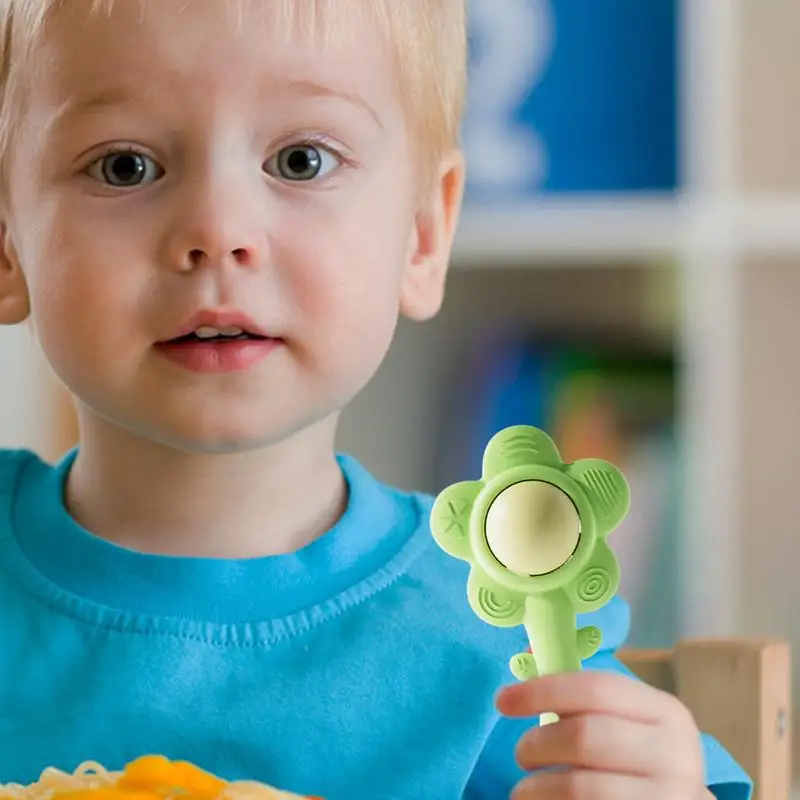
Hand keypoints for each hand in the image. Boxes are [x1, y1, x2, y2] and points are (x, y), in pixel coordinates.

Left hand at [496, 670, 709, 798]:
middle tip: (522, 753)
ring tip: (524, 790)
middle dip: (538, 744)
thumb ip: (583, 698)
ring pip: (580, 787)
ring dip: (536, 788)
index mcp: (666, 713)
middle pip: (584, 736)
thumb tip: (527, 657)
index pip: (596, 688)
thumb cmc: (639, 764)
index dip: (542, 690)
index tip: (503, 700)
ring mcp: (668, 799)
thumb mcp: (626, 724)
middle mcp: (675, 756)